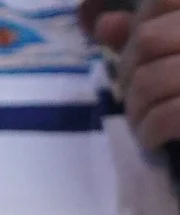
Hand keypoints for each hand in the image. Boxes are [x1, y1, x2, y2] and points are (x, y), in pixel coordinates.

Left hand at [87, 0, 179, 148]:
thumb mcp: (172, 59)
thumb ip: (145, 34)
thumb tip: (103, 24)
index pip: (162, 0)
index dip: (140, 25)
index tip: (142, 55)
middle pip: (146, 40)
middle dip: (129, 75)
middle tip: (141, 98)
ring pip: (147, 80)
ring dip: (136, 109)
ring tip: (145, 122)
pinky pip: (165, 116)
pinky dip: (150, 132)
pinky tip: (155, 140)